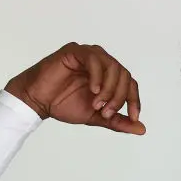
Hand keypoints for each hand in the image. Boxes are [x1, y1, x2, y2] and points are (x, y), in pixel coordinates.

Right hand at [4, 42, 144, 134]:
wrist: (38, 102)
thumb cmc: (64, 104)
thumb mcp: (97, 117)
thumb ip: (118, 121)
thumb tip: (141, 129)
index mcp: (108, 76)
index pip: (131, 84)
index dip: (135, 101)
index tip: (133, 117)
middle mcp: (101, 63)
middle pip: (124, 75)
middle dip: (119, 97)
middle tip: (106, 113)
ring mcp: (88, 55)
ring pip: (112, 66)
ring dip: (109, 89)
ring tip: (97, 105)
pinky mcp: (74, 51)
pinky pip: (93, 59)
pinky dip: (97, 76)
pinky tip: (93, 91)